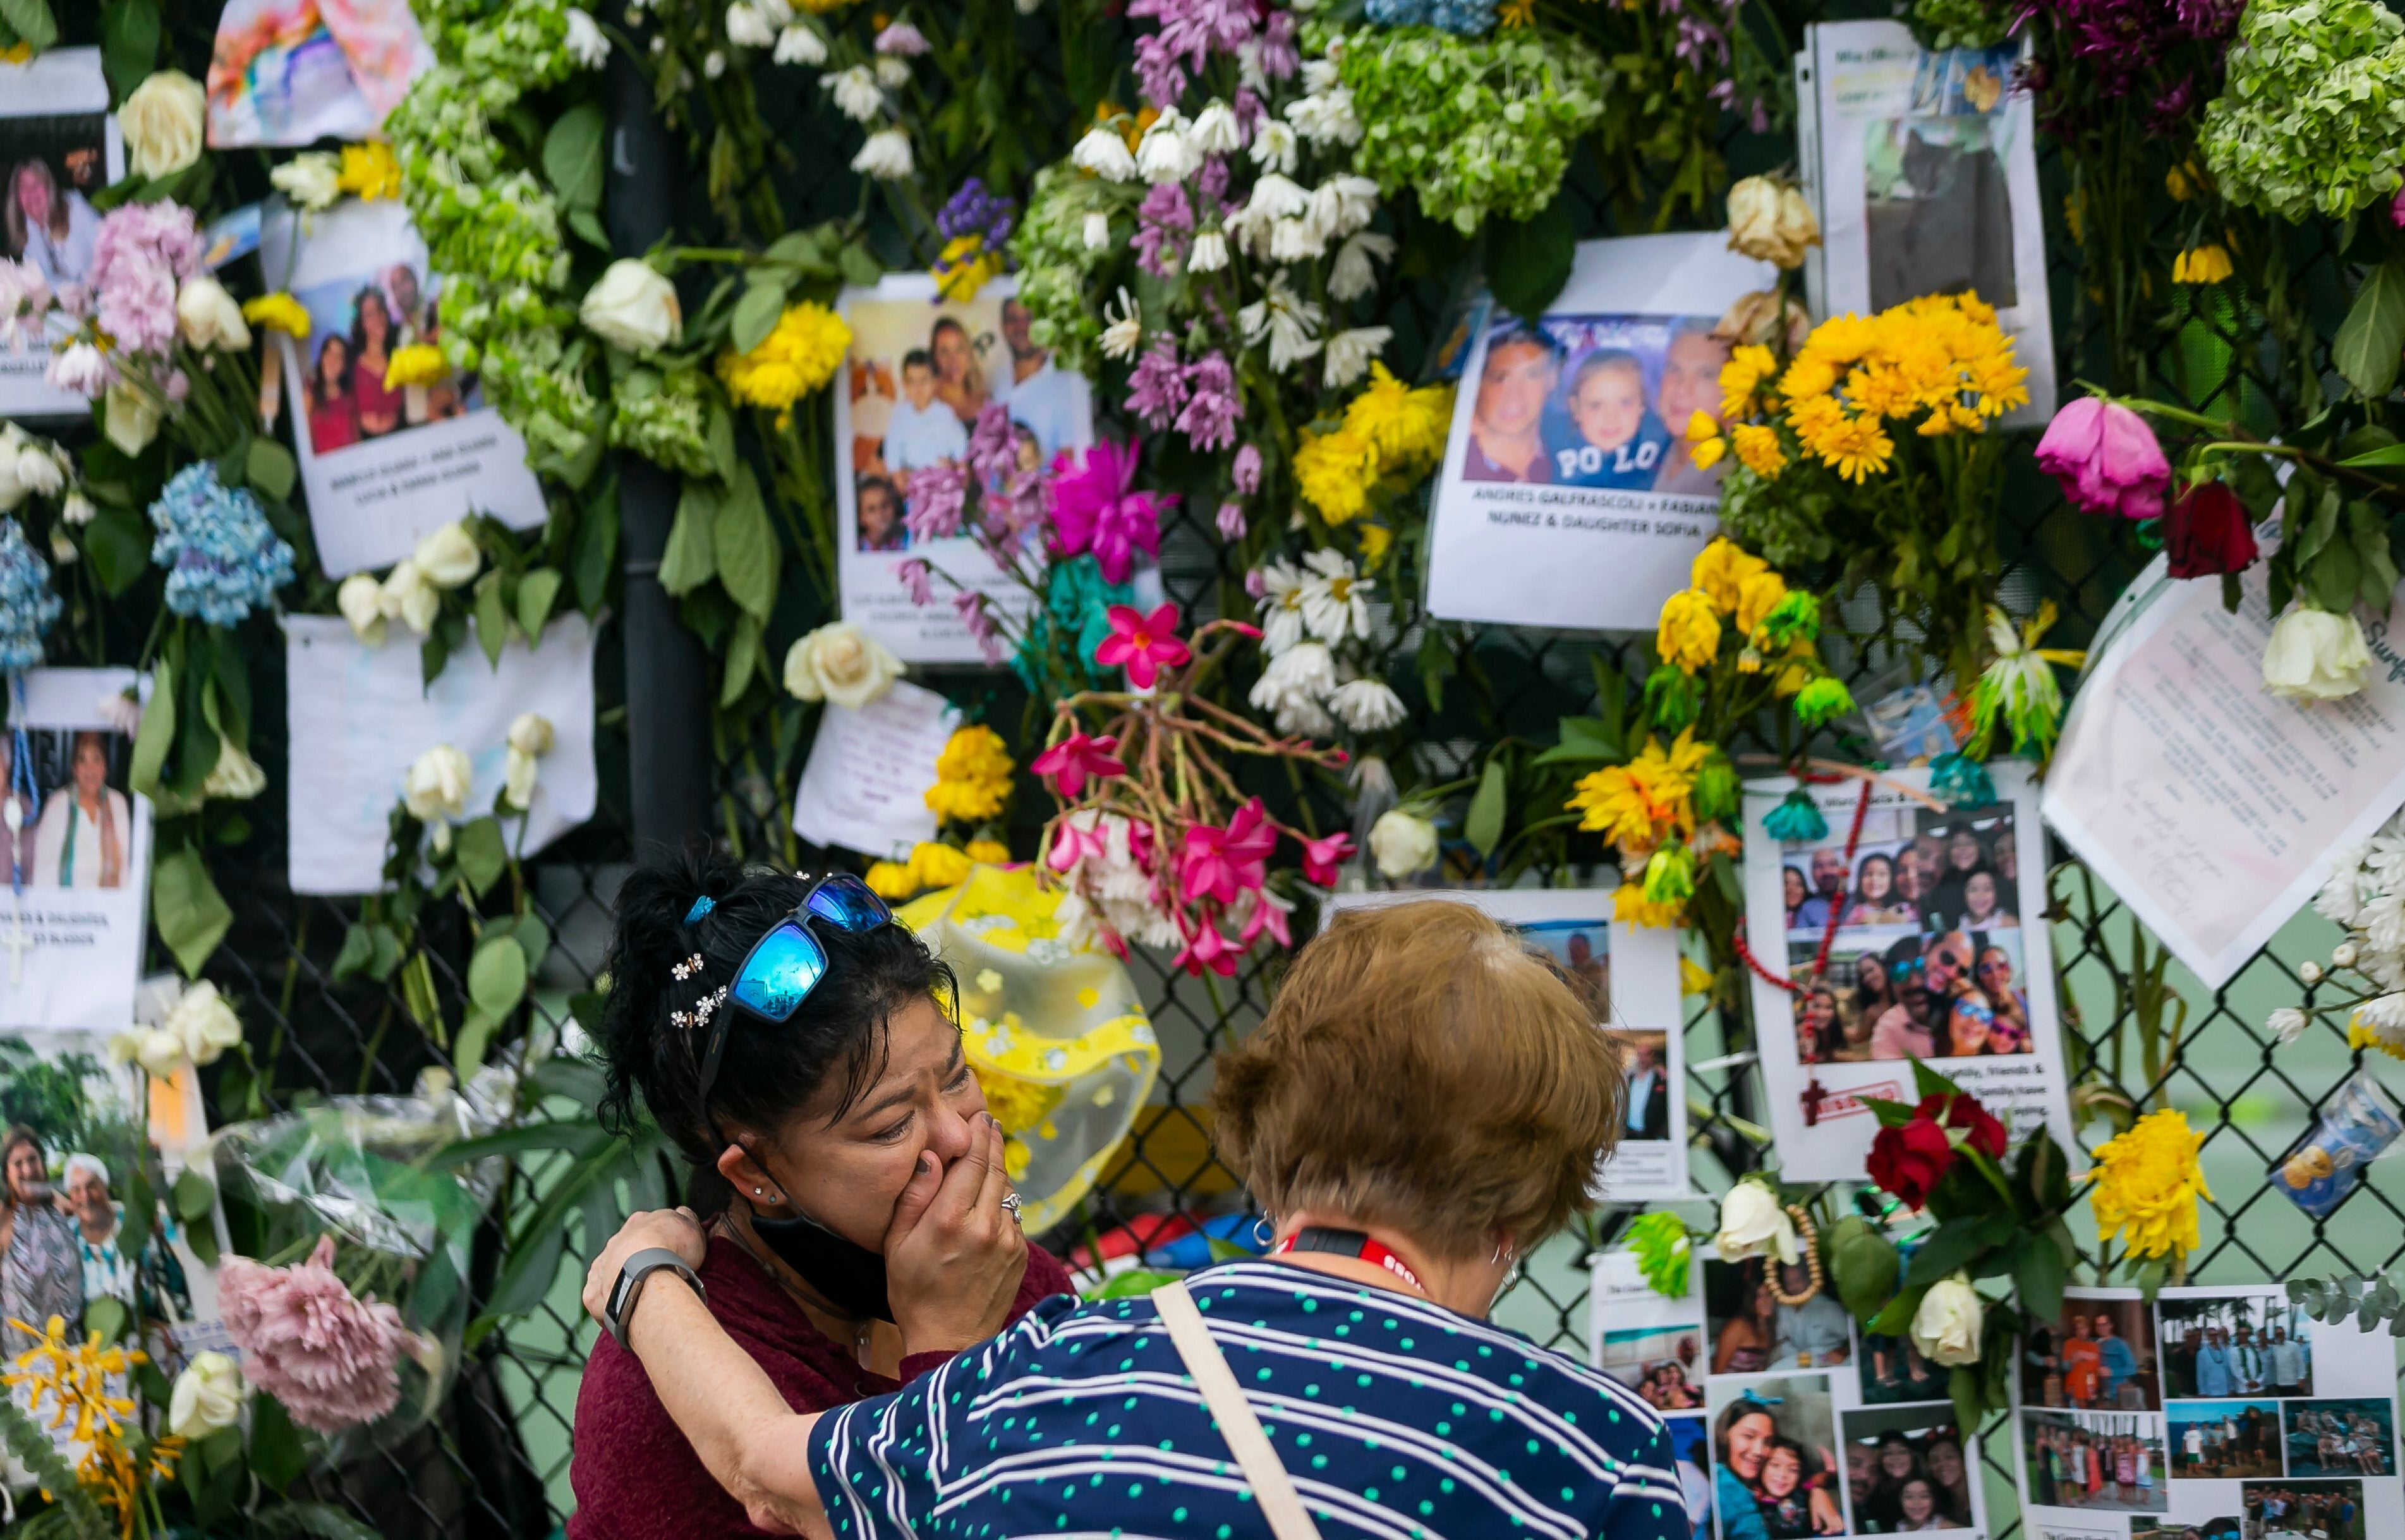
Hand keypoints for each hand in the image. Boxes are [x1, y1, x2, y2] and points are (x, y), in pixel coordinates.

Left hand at [582, 1206, 707, 1329]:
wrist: (647, 1275)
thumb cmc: (673, 1250)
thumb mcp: (691, 1226)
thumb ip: (685, 1218)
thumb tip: (682, 1212)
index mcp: (639, 1222)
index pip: (649, 1227)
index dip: (662, 1239)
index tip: (673, 1252)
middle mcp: (616, 1242)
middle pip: (628, 1249)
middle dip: (639, 1259)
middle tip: (659, 1276)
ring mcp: (601, 1267)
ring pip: (611, 1271)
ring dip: (623, 1279)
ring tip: (643, 1295)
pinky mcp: (594, 1293)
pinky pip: (599, 1297)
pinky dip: (609, 1302)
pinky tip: (625, 1309)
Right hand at [883, 1114, 1026, 1358]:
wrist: (950, 1341)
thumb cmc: (914, 1294)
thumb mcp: (897, 1246)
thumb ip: (914, 1198)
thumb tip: (932, 1158)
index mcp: (950, 1220)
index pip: (972, 1162)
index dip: (979, 1135)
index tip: (981, 1117)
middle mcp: (985, 1225)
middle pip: (996, 1169)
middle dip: (993, 1143)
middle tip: (989, 1124)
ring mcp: (1008, 1240)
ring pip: (1008, 1191)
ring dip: (999, 1171)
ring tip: (988, 1158)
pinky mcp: (1021, 1254)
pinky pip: (1013, 1215)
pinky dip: (1003, 1202)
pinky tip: (991, 1202)